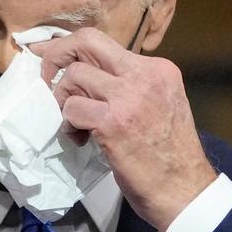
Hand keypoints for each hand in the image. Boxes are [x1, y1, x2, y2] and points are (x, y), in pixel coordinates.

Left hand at [31, 28, 216, 231]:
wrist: (185, 190)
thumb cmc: (170, 155)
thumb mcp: (160, 105)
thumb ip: (131, 86)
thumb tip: (87, 77)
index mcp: (160, 70)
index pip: (106, 44)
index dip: (74, 49)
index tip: (51, 56)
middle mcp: (146, 75)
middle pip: (87, 41)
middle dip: (57, 54)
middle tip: (46, 76)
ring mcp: (130, 97)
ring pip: (74, 76)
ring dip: (63, 100)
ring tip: (75, 124)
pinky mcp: (113, 122)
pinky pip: (72, 109)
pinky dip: (68, 124)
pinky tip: (81, 140)